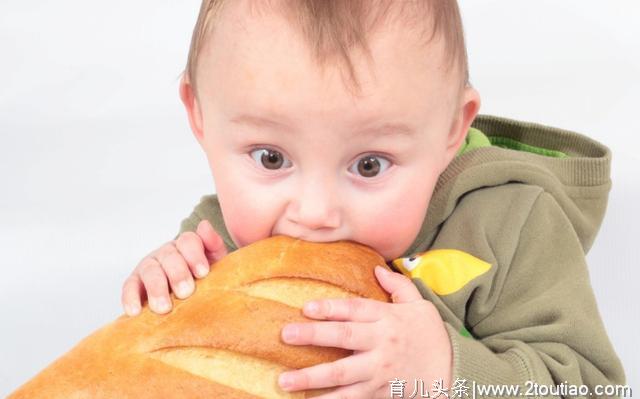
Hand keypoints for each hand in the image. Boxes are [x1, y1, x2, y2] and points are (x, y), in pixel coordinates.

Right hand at [120, 219, 227, 315]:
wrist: (190, 296)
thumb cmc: (203, 278)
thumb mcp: (214, 261)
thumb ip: (213, 245)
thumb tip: (205, 225)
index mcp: (186, 246)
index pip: (188, 242)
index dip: (195, 256)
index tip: (203, 273)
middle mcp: (166, 253)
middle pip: (169, 257)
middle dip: (178, 274)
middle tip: (186, 292)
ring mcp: (149, 266)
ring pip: (150, 271)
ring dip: (156, 289)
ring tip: (164, 307)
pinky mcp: (134, 283)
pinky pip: (129, 287)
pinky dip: (130, 298)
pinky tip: (135, 311)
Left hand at [278, 266, 452, 398]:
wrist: (452, 370)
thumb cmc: (430, 334)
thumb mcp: (419, 305)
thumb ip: (399, 286)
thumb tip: (377, 268)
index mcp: (388, 318)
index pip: (355, 310)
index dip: (330, 308)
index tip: (306, 308)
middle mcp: (382, 343)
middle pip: (344, 337)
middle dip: (313, 336)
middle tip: (286, 335)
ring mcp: (379, 369)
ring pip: (343, 374)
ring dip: (312, 377)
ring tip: (285, 380)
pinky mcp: (380, 391)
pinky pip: (352, 398)